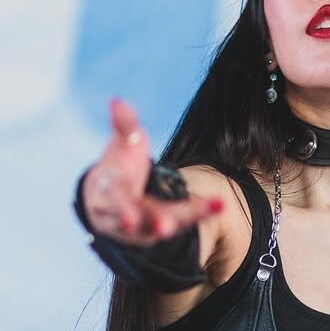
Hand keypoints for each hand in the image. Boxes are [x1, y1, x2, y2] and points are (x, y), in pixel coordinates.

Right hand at [82, 98, 223, 246]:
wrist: (114, 196)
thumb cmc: (118, 167)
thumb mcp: (120, 145)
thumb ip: (123, 125)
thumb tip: (117, 100)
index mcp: (110, 193)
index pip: (118, 200)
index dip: (123, 210)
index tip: (129, 220)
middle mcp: (124, 217)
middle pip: (144, 219)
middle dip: (155, 222)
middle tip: (166, 228)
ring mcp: (144, 227)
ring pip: (166, 224)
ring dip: (186, 219)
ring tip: (213, 208)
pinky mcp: (164, 229)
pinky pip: (184, 223)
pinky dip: (201, 214)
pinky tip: (219, 205)